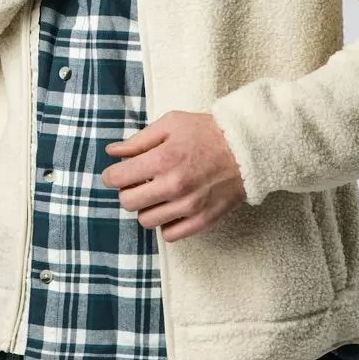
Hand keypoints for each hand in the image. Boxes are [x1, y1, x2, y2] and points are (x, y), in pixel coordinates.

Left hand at [99, 111, 246, 241]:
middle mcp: (173, 186)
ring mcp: (189, 206)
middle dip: (128, 191)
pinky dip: (166, 224)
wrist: (247, 147)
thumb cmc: (207, 131)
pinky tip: (171, 208)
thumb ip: (138, 140)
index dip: (112, 175)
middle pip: (128, 203)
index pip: (118, 178)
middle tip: (138, 183)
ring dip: (146, 208)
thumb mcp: (171, 124)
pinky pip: (170, 235)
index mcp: (163, 159)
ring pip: (146, 221)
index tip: (116, 173)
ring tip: (157, 194)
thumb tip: (112, 151)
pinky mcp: (203, 220)